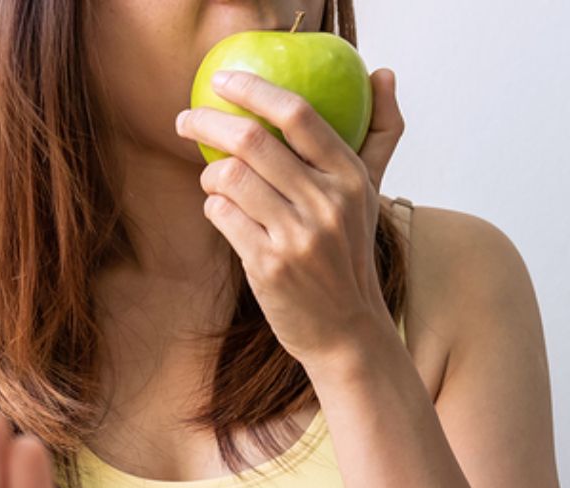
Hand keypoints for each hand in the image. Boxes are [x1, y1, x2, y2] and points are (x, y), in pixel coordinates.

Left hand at [175, 67, 405, 371]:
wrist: (347, 330)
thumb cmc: (350, 255)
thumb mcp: (370, 195)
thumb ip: (380, 134)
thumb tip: (384, 74)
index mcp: (350, 176)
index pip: (299, 114)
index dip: (254, 89)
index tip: (223, 81)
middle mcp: (326, 203)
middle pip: (252, 141)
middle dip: (207, 123)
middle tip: (185, 121)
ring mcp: (297, 236)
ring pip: (229, 178)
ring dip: (209, 175)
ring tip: (213, 181)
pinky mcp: (269, 266)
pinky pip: (222, 216)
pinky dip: (213, 208)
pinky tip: (221, 212)